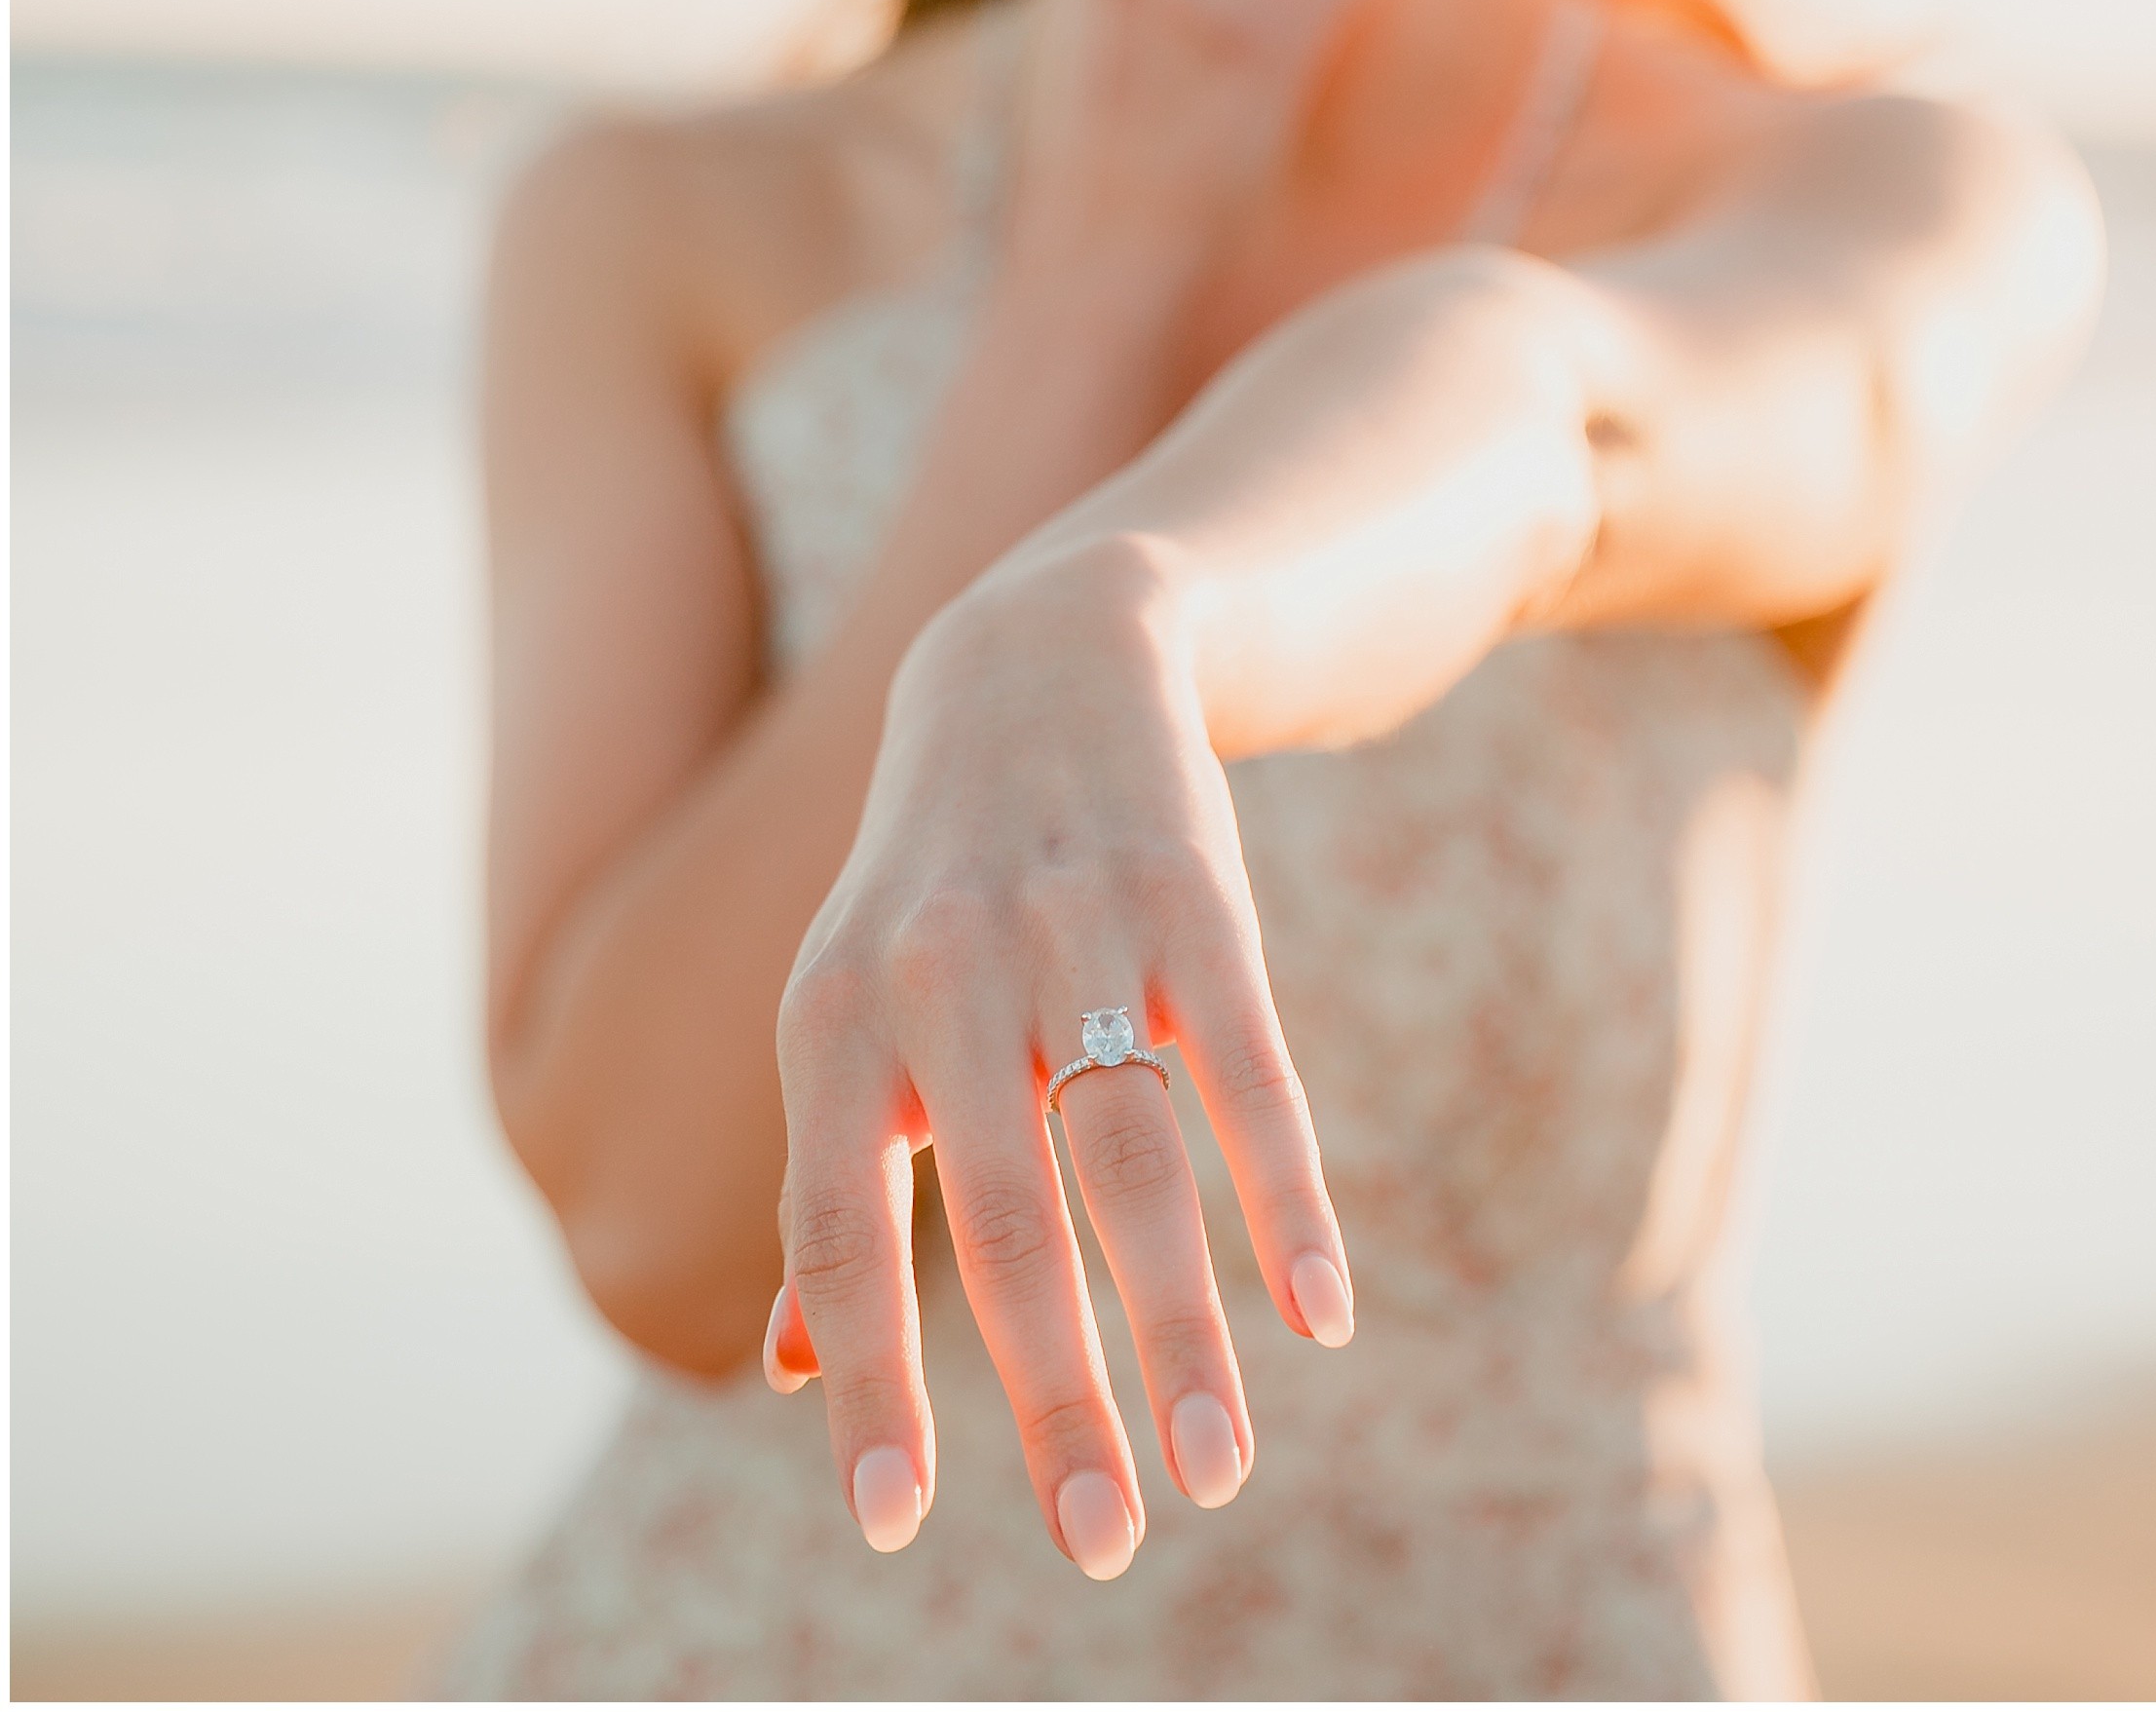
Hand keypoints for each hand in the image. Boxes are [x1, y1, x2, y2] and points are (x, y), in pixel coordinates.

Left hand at [763, 536, 1355, 1576]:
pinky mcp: (1197, 907)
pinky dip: (1289, 1200)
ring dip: (1182, 1331)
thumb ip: (827, 1181)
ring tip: (1216, 1474)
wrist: (1037, 656)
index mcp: (835, 1023)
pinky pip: (1250, 1074)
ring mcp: (1077, 938)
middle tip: (1100, 1542)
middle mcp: (944, 983)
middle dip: (1057, 1396)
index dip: (871, 1381)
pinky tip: (1321, 1315)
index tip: (893, 1525)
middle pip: (1008, 1224)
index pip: (842, 1231)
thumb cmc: (926, 881)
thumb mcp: (845, 1007)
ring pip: (1136, 1165)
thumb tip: (790, 1370)